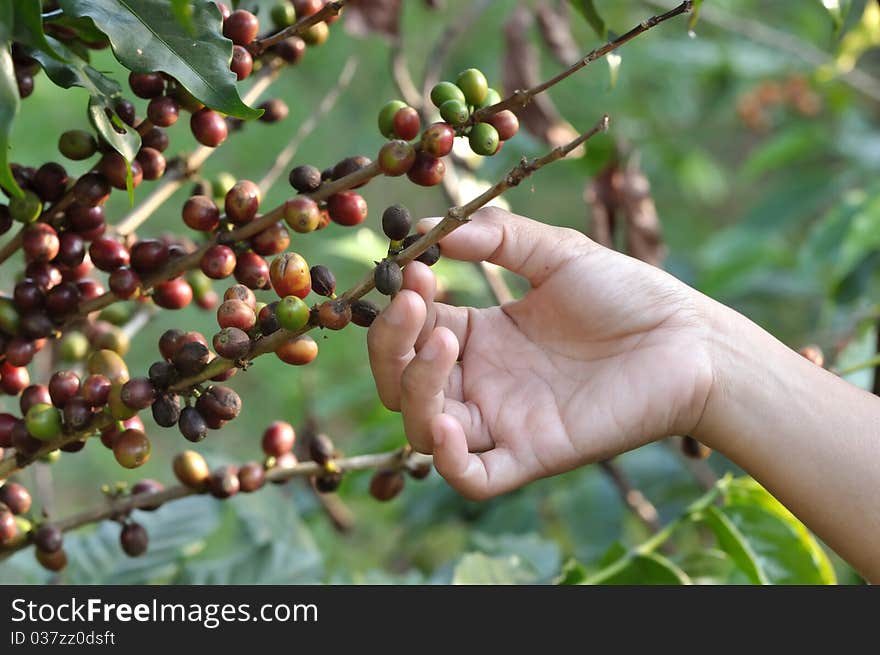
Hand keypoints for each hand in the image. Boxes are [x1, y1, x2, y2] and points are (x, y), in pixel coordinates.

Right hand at [367, 207, 713, 498]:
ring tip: (446, 343)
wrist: (689, 339)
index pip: (412, 332)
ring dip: (417, 390)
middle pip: (403, 384)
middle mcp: (483, 381)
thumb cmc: (628, 294)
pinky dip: (449, 460)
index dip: (401, 306)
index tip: (414, 268)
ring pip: (425, 429)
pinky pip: (475, 478)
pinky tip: (449, 423)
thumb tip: (432, 231)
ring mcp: (504, 421)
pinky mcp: (534, 454)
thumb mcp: (558, 252)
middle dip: (392, 348)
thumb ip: (498, 237)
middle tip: (416, 306)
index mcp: (482, 335)